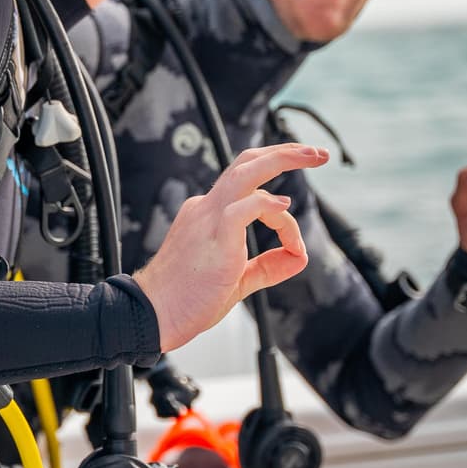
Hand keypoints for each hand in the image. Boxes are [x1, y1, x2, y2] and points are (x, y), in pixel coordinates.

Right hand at [138, 143, 328, 351]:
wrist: (150, 315)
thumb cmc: (185, 300)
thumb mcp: (236, 280)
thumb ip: (267, 266)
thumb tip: (299, 257)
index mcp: (207, 215)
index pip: (250, 192)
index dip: (281, 213)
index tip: (295, 245)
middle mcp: (206, 209)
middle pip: (246, 164)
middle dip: (284, 153)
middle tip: (316, 152)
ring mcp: (207, 220)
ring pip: (245, 174)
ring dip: (282, 159)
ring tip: (312, 156)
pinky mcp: (214, 237)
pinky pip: (242, 208)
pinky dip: (268, 205)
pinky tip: (286, 208)